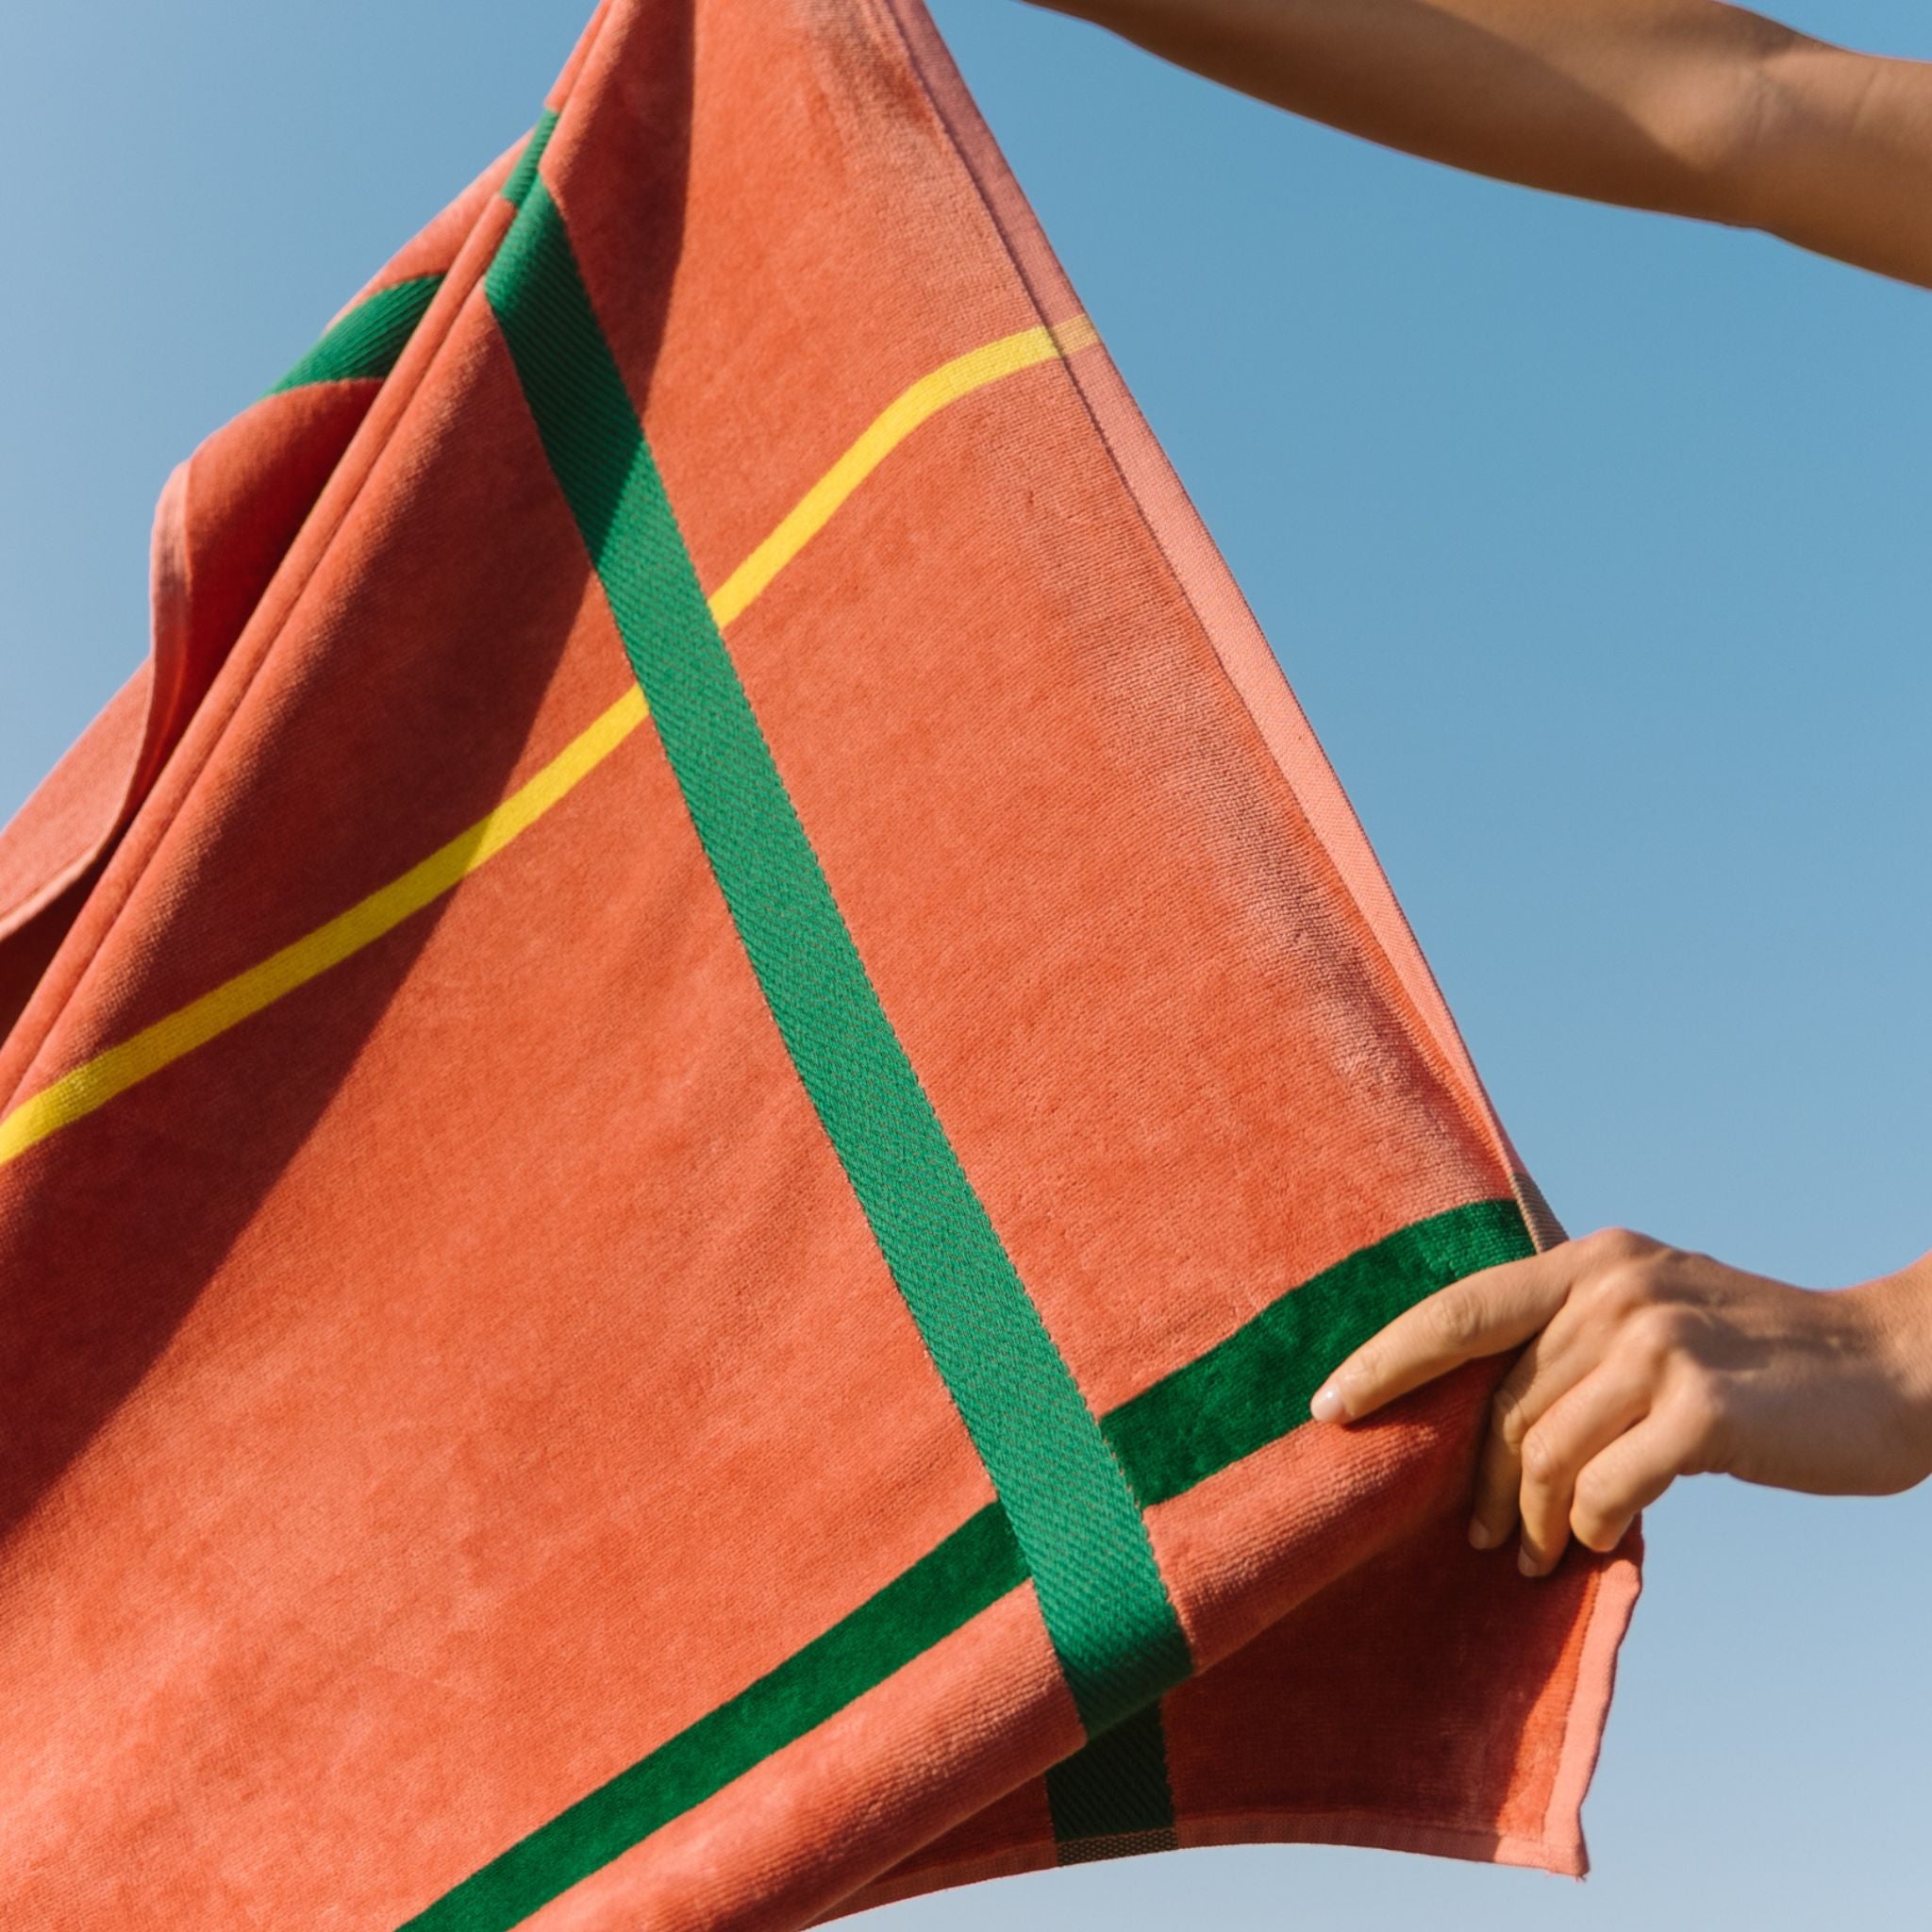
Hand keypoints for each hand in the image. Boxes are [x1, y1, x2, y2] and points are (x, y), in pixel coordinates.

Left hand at [1309, 1228, 1931, 1574]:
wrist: (1895, 1369)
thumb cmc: (1761, 1360)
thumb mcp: (1659, 1314)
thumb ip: (1578, 1341)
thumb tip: (1488, 1429)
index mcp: (1593, 1261)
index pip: (1460, 1310)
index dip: (1386, 1360)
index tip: (1329, 1407)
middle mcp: (1616, 1288)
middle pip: (1501, 1406)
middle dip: (1474, 1483)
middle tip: (1475, 1539)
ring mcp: (1659, 1343)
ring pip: (1543, 1455)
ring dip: (1530, 1521)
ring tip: (1535, 1556)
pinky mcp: (1700, 1408)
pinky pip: (1601, 1488)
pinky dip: (1589, 1526)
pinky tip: (1596, 1541)